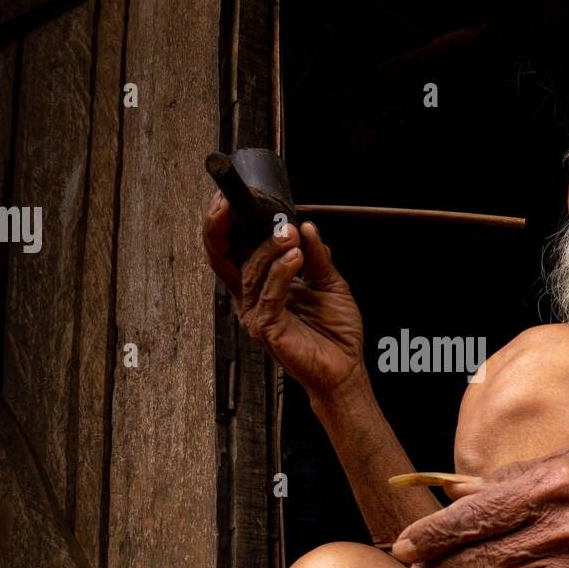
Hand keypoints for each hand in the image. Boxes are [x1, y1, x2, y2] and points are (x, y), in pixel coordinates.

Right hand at [202, 190, 364, 399]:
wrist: (346, 367)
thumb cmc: (335, 332)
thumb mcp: (331, 283)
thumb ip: (318, 256)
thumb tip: (307, 227)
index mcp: (262, 285)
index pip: (232, 251)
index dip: (222, 225)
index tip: (230, 200)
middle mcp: (253, 299)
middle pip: (223, 258)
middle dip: (222, 227)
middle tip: (238, 205)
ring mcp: (257, 314)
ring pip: (251, 272)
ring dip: (270, 247)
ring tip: (290, 234)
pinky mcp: (268, 329)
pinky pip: (269, 295)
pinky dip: (282, 272)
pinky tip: (296, 257)